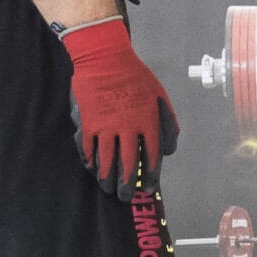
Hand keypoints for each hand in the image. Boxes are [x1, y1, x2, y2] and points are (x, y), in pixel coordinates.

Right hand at [59, 17, 178, 198]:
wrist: (106, 60)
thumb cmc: (136, 78)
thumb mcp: (161, 98)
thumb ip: (168, 125)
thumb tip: (169, 150)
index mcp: (149, 123)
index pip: (152, 158)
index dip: (150, 177)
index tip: (148, 189)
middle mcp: (128, 128)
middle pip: (128, 165)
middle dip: (127, 184)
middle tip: (125, 197)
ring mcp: (106, 127)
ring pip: (106, 161)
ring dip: (107, 178)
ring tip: (108, 188)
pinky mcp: (88, 123)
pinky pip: (88, 149)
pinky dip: (91, 162)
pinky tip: (94, 169)